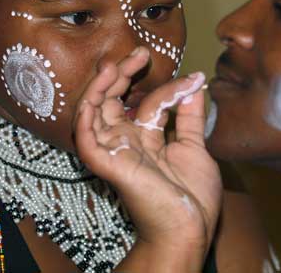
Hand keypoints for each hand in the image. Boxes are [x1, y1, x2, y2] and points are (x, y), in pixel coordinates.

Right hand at [74, 47, 221, 269]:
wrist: (189, 227)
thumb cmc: (191, 196)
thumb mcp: (194, 146)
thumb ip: (190, 116)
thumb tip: (195, 83)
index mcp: (144, 138)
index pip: (144, 101)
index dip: (164, 86)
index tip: (192, 77)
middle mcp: (125, 141)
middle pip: (113, 99)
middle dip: (123, 73)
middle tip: (141, 52)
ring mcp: (113, 150)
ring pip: (93, 110)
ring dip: (101, 85)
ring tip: (116, 65)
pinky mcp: (105, 162)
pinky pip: (85, 134)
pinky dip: (87, 111)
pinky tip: (97, 91)